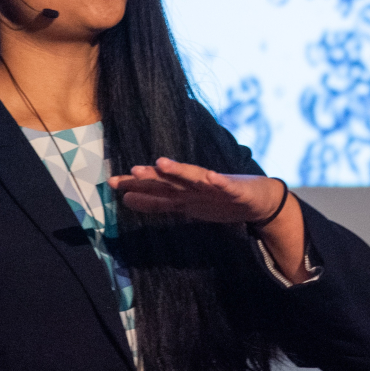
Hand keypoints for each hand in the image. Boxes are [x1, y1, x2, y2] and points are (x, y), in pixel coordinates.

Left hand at [108, 158, 284, 224]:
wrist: (258, 201)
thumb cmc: (219, 200)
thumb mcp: (184, 206)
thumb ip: (157, 203)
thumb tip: (126, 199)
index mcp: (182, 192)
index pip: (154, 189)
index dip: (134, 187)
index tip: (111, 183)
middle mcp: (195, 186)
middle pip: (170, 181)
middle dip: (152, 177)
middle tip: (132, 172)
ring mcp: (215, 186)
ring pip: (194, 178)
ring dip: (180, 171)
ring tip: (163, 164)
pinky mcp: (235, 190)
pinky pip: (226, 187)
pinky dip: (219, 182)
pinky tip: (212, 177)